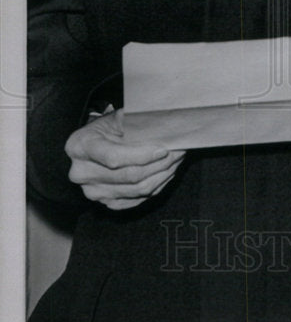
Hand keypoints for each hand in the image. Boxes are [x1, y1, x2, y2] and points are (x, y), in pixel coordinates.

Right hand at [66, 108, 185, 209]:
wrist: (93, 146)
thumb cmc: (106, 130)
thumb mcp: (115, 118)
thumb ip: (135, 122)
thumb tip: (164, 126)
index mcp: (80, 146)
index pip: (114, 157)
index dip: (142, 155)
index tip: (163, 149)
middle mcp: (81, 173)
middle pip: (129, 176)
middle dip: (160, 164)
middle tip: (179, 152)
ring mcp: (93, 191)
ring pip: (137, 190)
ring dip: (162, 175)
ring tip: (176, 161)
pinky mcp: (106, 202)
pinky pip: (137, 199)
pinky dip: (156, 186)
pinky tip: (166, 173)